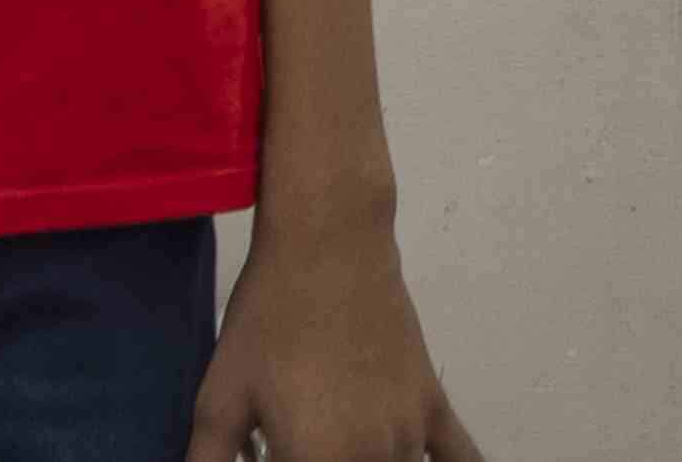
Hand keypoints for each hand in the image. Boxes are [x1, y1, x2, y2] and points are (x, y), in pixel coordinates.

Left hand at [189, 217, 480, 461]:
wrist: (330, 242)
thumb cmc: (267, 319)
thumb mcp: (219, 400)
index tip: (269, 456)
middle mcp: (373, 459)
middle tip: (290, 442)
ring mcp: (411, 434)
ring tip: (329, 441)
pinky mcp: (433, 406)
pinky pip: (462, 458)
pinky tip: (422, 461)